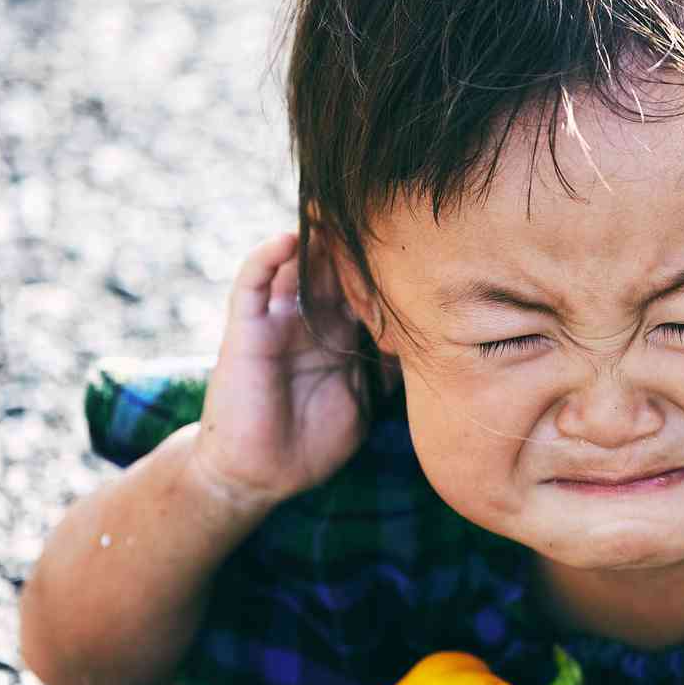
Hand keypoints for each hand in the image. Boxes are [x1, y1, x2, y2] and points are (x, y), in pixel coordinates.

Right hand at [191, 229, 396, 510]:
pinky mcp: (247, 329)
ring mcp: (278, 320)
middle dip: (355, 242)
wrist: (262, 475)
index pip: (364, 287)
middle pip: (334, 267)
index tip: (418, 243)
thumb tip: (436, 346)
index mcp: (340, 334)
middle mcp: (311, 320)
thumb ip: (388, 369)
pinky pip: (252, 283)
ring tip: (337, 209)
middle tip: (384, 213)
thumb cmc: (314, 441)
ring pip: (297, 264)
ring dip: (315, 238)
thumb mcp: (364, 400)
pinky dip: (267, 257)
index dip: (385, 268)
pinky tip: (290, 239)